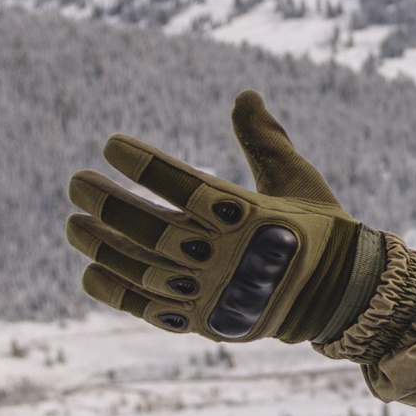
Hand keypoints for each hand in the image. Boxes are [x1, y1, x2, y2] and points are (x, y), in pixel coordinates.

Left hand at [64, 92, 369, 341]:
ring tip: (73, 223)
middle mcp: (229, 256)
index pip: (185, 186)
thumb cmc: (318, 229)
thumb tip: (244, 93)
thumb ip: (266, 138)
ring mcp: (214, 293)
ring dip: (101, 245)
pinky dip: (117, 291)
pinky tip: (91, 270)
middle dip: (108, 203)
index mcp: (253, 216)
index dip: (144, 164)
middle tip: (76, 182)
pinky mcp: (205, 323)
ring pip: (142, 268)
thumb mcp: (298, 178)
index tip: (112, 145)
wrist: (341, 296)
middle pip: (152, 228)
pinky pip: (149, 308)